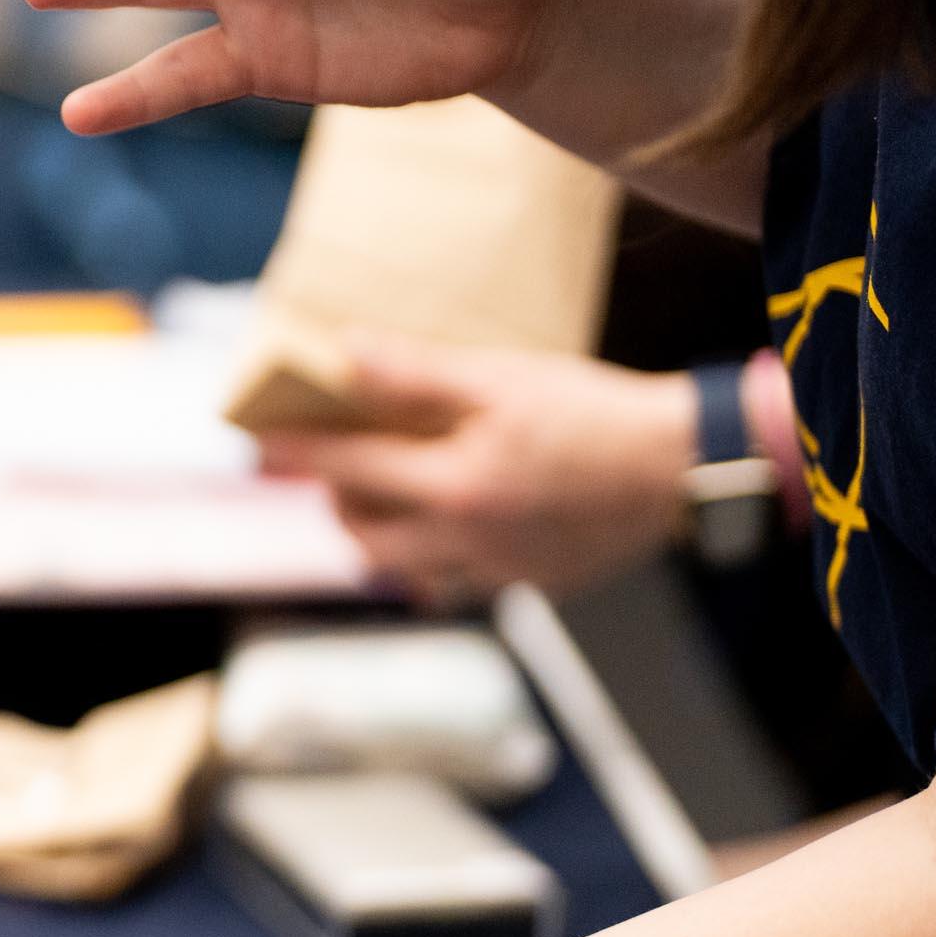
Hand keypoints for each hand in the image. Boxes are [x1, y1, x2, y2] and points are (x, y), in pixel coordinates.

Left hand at [253, 338, 697, 604]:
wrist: (680, 469)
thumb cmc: (591, 411)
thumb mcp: (503, 378)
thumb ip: (417, 374)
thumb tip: (343, 352)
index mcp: (453, 487)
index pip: (347, 468)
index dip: (296, 453)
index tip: (254, 444)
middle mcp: (464, 541)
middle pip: (364, 538)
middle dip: (338, 504)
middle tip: (338, 468)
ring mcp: (497, 571)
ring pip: (407, 572)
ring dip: (383, 539)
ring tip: (388, 497)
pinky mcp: (532, 583)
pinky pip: (460, 583)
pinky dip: (438, 559)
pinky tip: (453, 524)